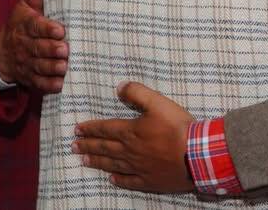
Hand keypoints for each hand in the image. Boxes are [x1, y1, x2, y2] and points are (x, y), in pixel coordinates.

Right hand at [0, 0, 67, 92]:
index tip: (60, 30)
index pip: (35, 26)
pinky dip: (48, 85)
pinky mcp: (29, 77)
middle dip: (51, 49)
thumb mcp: (24, 8)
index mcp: (24, 26)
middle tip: (65, 49)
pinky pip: (37, 83)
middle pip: (38, 48)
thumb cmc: (20, 25)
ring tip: (64, 66)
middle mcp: (24, 45)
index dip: (47, 29)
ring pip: (39, 66)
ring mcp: (26, 63)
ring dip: (51, 67)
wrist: (0, 54)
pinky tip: (59, 84)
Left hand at [73, 81, 195, 191]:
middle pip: (105, 147)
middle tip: (73, 147)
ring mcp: (138, 167)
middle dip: (88, 145)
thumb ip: (137, 93)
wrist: (194, 155)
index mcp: (130, 131)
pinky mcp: (149, 180)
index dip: (91, 128)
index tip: (77, 129)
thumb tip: (119, 86)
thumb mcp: (158, 102)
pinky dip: (119, 180)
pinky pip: (129, 181)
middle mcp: (130, 151)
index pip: (105, 129)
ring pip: (112, 164)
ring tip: (84, 161)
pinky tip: (112, 179)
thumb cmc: (177, 127)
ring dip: (97, 162)